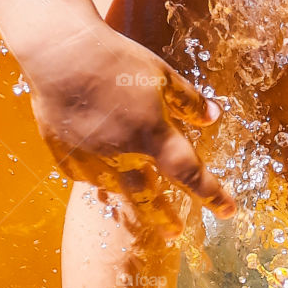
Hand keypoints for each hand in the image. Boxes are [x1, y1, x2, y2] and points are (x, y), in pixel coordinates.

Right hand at [23, 21, 235, 233]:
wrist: (59, 54)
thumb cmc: (116, 59)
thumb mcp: (162, 75)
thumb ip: (189, 101)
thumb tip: (214, 116)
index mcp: (152, 134)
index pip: (190, 174)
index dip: (212, 195)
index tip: (228, 211)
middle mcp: (123, 154)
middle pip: (148, 199)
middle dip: (164, 219)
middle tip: (174, 233)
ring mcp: (91, 158)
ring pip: (115, 189)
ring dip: (130, 195)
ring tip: (137, 197)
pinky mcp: (64, 154)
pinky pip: (85, 176)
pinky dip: (98, 177)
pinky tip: (100, 170)